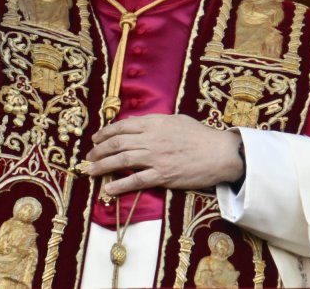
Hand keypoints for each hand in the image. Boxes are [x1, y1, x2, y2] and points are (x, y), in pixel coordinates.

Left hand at [85, 114, 243, 194]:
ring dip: (102, 166)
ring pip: (121, 161)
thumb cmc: (201, 135)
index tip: (96, 138)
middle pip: (117, 144)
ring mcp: (156, 158)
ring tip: (91, 171)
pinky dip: (120, 185)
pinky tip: (108, 189)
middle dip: (99, 150)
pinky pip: (136, 181)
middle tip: (89, 156)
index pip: (123, 126)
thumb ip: (156, 122)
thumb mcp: (177, 120)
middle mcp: (152, 139)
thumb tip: (139, 124)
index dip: (105, 132)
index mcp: (155, 123)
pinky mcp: (162, 176)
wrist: (219, 153)